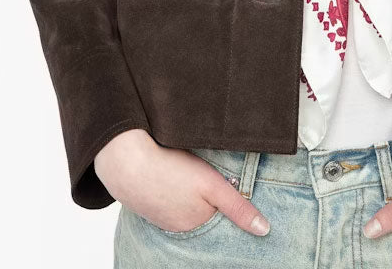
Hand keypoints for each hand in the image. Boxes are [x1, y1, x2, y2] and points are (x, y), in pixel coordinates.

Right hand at [94, 129, 269, 235]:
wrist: (126, 161)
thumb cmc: (173, 169)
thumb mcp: (213, 185)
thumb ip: (238, 207)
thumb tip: (265, 230)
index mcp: (196, 224)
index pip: (219, 218)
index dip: (225, 203)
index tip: (226, 188)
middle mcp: (178, 227)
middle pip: (201, 214)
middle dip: (206, 201)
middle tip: (201, 178)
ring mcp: (160, 217)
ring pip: (183, 208)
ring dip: (188, 195)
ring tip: (187, 176)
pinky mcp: (147, 204)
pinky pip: (166, 201)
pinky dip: (171, 192)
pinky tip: (171, 178)